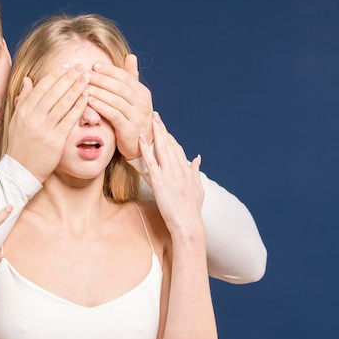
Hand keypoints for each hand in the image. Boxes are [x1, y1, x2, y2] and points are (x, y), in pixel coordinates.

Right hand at [6, 64, 88, 181]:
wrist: (20, 170)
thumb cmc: (20, 144)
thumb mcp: (16, 120)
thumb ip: (24, 99)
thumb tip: (28, 79)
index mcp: (23, 110)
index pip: (42, 87)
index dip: (56, 75)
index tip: (67, 66)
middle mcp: (33, 117)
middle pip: (54, 92)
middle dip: (69, 77)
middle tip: (82, 67)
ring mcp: (44, 129)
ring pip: (63, 104)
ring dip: (76, 89)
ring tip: (87, 78)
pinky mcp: (55, 140)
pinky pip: (69, 120)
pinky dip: (78, 107)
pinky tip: (86, 98)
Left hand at [86, 54, 153, 159]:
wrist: (141, 146)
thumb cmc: (132, 118)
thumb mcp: (133, 98)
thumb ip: (130, 78)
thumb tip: (131, 56)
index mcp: (142, 92)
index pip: (125, 77)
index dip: (110, 70)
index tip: (94, 65)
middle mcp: (142, 103)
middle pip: (120, 87)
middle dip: (101, 79)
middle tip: (85, 74)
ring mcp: (137, 116)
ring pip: (116, 100)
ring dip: (98, 92)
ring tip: (84, 86)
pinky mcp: (129, 129)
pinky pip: (114, 115)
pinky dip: (101, 107)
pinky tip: (89, 101)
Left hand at [140, 112, 203, 235]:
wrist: (188, 224)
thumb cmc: (192, 210)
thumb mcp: (198, 188)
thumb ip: (195, 171)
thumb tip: (197, 158)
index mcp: (186, 170)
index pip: (177, 148)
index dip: (170, 137)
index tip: (163, 127)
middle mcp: (178, 168)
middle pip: (169, 143)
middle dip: (162, 128)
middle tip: (156, 115)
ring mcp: (169, 174)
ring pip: (162, 148)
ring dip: (156, 132)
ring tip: (150, 119)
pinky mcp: (159, 181)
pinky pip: (151, 161)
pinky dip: (145, 148)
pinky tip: (140, 138)